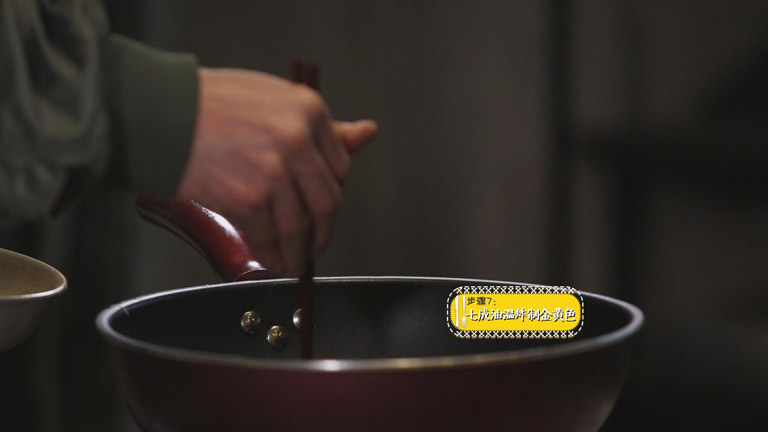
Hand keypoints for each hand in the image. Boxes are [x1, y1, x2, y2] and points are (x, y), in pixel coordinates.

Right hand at [177, 68, 376, 275]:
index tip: (322, 208)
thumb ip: (321, 125)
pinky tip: (271, 260)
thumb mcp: (273, 99)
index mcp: (309, 110)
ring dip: (300, 252)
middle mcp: (297, 139)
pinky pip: (271, 238)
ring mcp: (274, 171)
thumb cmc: (209, 103)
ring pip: (302, 226)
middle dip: (323, 231)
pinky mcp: (249, 198)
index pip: (341, 165)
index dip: (332, 193)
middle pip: (328, 201)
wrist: (160, 113)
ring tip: (293, 261)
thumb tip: (367, 133)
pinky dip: (273, 256)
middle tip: (314, 243)